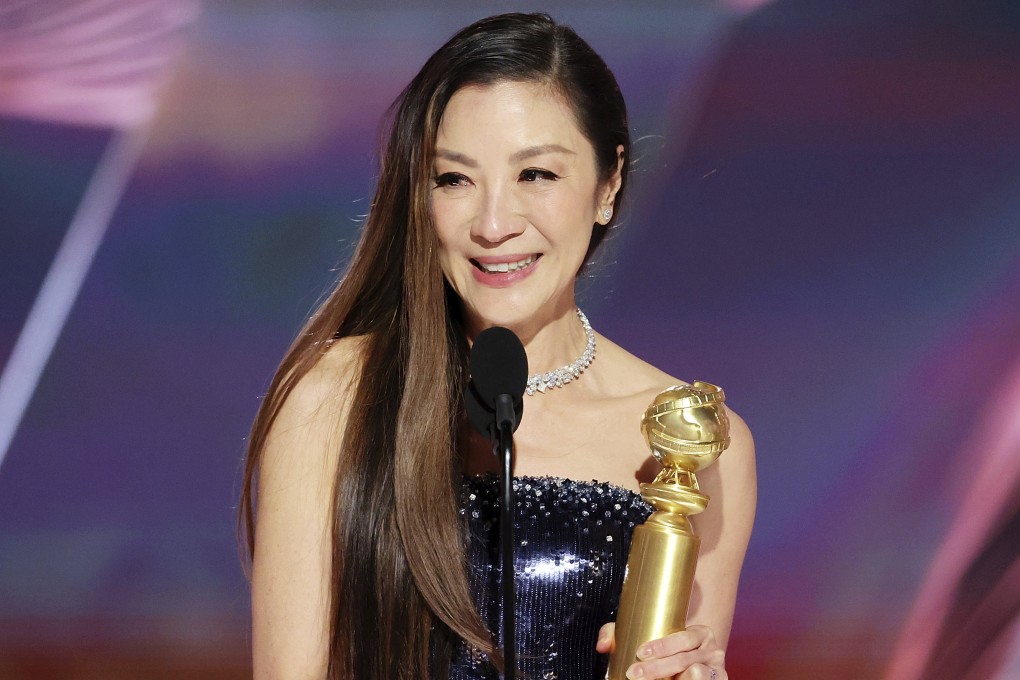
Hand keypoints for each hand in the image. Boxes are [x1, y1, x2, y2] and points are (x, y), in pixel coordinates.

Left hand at [596, 623, 726, 679]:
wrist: (697, 666)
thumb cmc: (670, 652)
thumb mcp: (652, 639)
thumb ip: (622, 635)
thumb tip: (603, 645)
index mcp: (701, 634)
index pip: (683, 639)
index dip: (662, 647)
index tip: (640, 653)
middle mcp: (713, 652)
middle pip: (684, 661)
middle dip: (657, 670)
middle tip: (634, 675)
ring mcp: (717, 672)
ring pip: (696, 676)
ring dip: (675, 679)